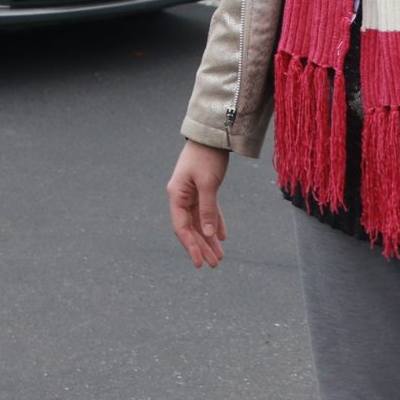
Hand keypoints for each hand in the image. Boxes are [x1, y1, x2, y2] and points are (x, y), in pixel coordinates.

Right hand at [165, 139, 231, 268]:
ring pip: (200, 222)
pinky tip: (222, 237)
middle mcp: (182, 196)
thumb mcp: (208, 184)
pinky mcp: (203, 188)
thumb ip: (208, 210)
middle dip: (202, 247)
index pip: (181, 227)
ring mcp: (191, 193)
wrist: (212, 135)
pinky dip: (214, 223)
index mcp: (177, 195)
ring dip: (209, 239)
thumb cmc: (207, 157)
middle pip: (191, 227)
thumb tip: (208, 235)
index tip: (200, 263)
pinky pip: (207, 212)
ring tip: (220, 257)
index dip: (190, 246)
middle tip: (215, 264)